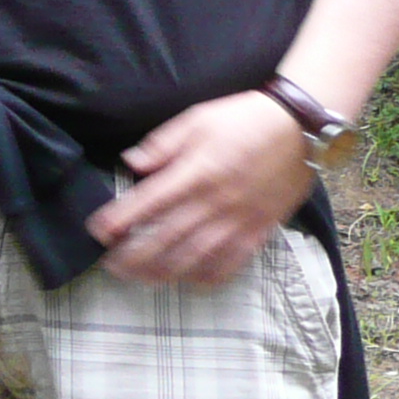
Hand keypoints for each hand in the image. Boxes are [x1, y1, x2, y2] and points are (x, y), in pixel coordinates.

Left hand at [90, 90, 311, 285]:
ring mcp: (237, 221)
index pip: (148, 203)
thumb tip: (131, 163)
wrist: (300, 129)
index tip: (98, 232)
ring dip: (162, 272)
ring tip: (140, 278)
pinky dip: (207, 277)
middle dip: (133, 256)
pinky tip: (189, 280)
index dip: (120, 220)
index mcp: (195, 172)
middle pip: (165, 239)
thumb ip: (162, 144)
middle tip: (111, 265)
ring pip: (194, 258)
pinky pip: (231, 264)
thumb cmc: (244, 120)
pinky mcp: (258, 231)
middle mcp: (213, 202)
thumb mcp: (197, 119)